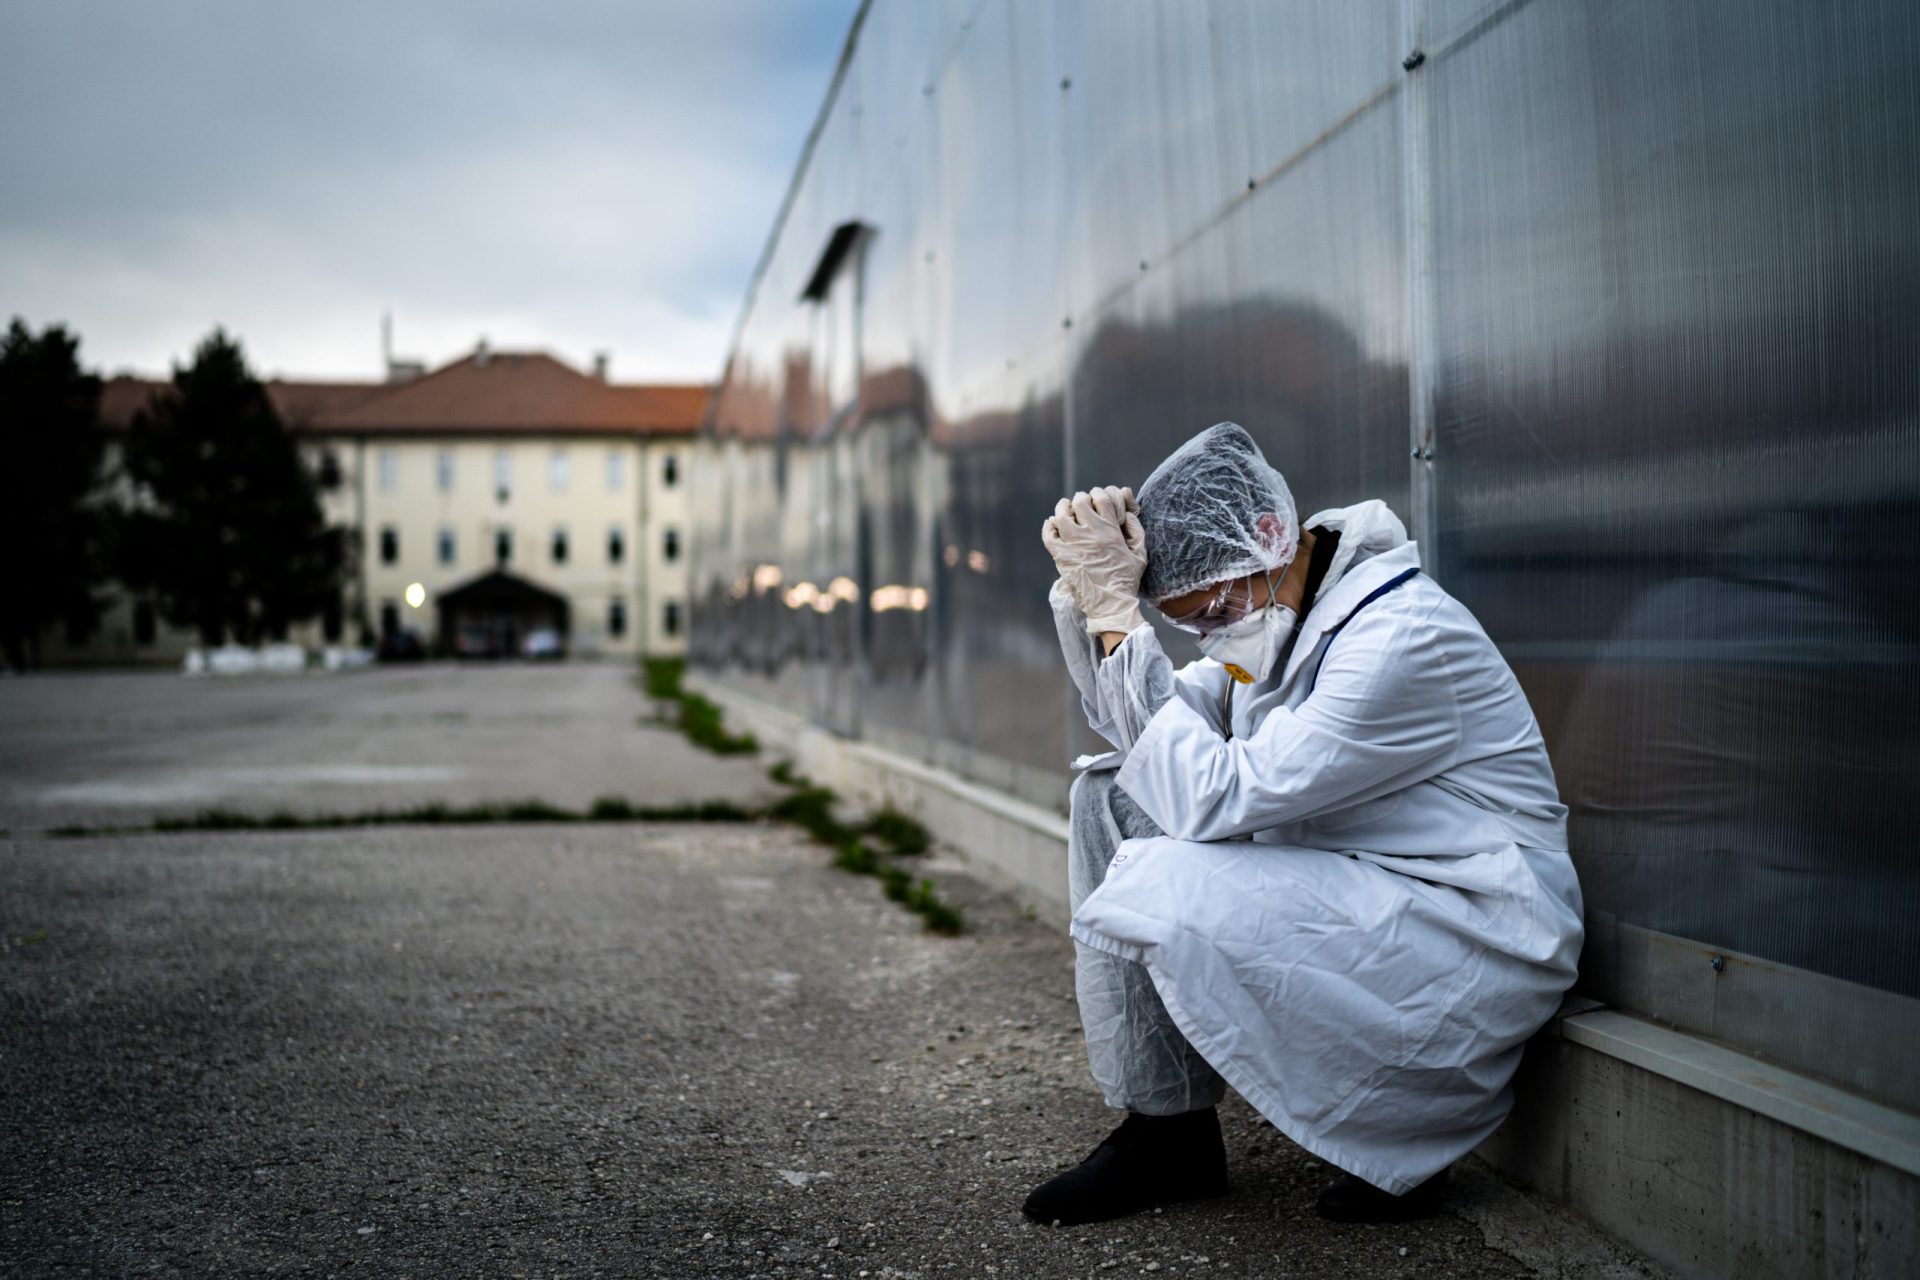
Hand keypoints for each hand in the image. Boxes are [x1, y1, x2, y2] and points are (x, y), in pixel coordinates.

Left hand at [1041, 486, 1146, 634]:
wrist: (1111, 605)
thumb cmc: (1127, 580)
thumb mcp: (1140, 554)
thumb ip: (1136, 530)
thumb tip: (1127, 514)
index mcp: (1110, 531)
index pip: (1101, 496)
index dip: (1100, 494)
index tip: (1099, 501)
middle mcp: (1090, 534)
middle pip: (1080, 501)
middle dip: (1082, 500)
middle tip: (1083, 507)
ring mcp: (1073, 545)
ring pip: (1061, 514)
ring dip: (1064, 509)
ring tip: (1067, 512)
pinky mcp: (1061, 557)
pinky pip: (1048, 535)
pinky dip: (1049, 527)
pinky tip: (1054, 526)